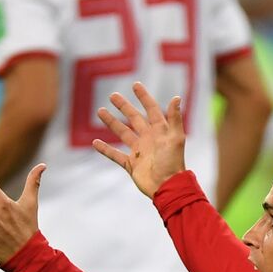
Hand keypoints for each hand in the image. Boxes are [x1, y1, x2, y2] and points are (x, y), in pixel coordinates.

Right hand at [93, 81, 187, 197]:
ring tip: (100, 111)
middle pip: (134, 118)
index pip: (151, 109)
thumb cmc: (174, 162)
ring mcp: (139, 151)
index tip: (135, 85)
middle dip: (124, 106)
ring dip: (112, 122)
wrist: (167, 186)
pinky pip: (116, 155)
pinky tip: (95, 142)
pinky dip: (105, 149)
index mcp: (160, 131)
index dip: (144, 97)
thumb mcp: (176, 138)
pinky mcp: (131, 165)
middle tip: (112, 95)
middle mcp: (149, 139)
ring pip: (122, 133)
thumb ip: (175, 118)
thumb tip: (177, 97)